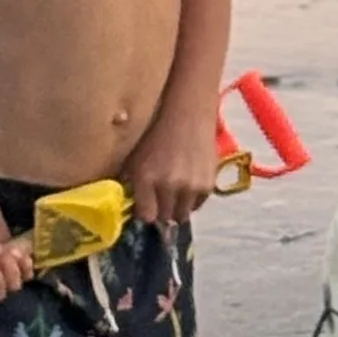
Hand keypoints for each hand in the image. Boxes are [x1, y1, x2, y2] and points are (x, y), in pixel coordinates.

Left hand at [124, 104, 218, 228]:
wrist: (188, 118)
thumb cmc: (157, 136)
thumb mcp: (135, 159)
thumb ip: (131, 185)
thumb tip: (130, 208)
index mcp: (146, 178)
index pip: (146, 216)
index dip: (145, 214)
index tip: (146, 208)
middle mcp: (168, 185)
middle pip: (164, 218)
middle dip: (161, 212)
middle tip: (160, 201)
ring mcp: (190, 186)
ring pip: (182, 215)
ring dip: (177, 207)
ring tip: (175, 192)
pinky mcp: (207, 185)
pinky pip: (197, 205)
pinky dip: (191, 200)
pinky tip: (187, 184)